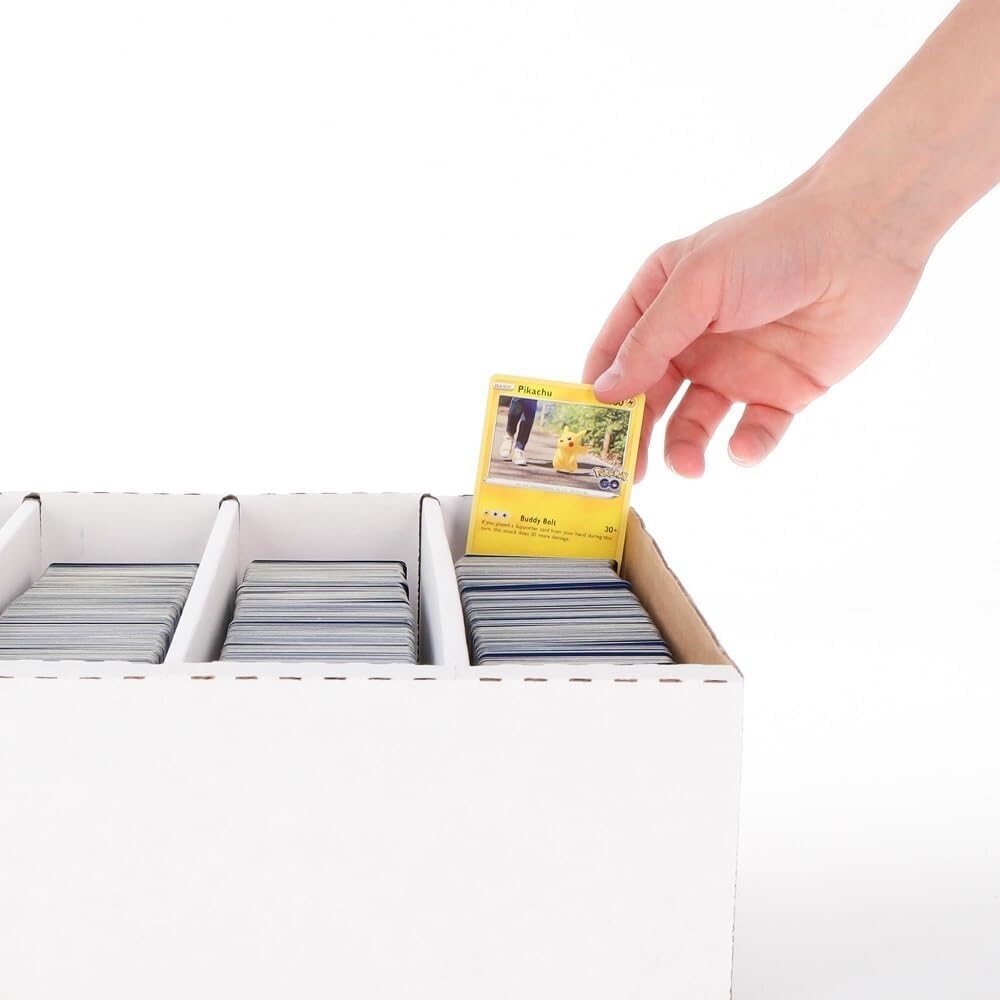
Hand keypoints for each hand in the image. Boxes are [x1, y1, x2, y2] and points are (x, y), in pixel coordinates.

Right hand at [583, 175, 927, 477]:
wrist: (864, 240)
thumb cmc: (771, 245)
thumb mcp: (696, 284)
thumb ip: (649, 340)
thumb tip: (604, 390)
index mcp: (661, 302)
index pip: (616, 356)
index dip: (600, 393)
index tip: (587, 431)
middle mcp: (692, 340)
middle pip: (651, 399)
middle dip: (638, 435)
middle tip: (630, 473)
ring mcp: (736, 368)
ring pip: (696, 423)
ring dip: (685, 448)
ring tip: (688, 466)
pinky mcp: (781, 392)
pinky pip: (756, 431)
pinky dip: (746, 446)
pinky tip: (742, 448)